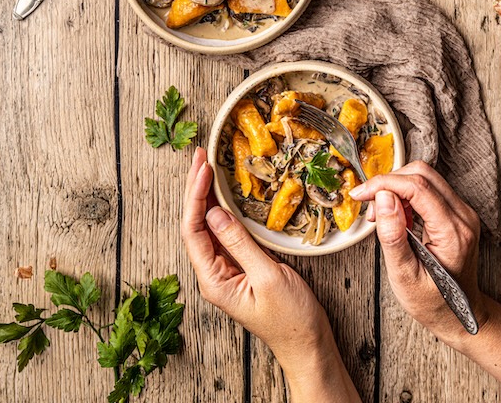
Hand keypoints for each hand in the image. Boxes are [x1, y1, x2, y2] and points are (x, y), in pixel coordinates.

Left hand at [182, 148, 361, 402]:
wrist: (307, 345)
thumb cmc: (291, 318)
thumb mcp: (268, 277)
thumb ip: (239, 244)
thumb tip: (213, 212)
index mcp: (213, 280)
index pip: (192, 231)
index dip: (195, 196)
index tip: (203, 168)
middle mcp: (212, 274)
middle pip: (194, 224)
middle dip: (195, 188)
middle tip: (198, 155)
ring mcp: (224, 269)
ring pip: (206, 225)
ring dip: (204, 194)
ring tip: (204, 165)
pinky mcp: (238, 266)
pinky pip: (222, 231)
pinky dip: (219, 207)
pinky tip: (220, 192)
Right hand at [350, 160, 487, 340]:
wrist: (460, 316)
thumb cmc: (433, 303)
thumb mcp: (405, 276)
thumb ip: (393, 236)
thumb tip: (382, 198)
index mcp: (453, 232)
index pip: (417, 187)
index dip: (384, 184)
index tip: (360, 195)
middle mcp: (463, 217)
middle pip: (422, 174)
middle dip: (389, 181)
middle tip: (367, 202)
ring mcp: (462, 213)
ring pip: (424, 177)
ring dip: (396, 187)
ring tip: (379, 214)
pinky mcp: (456, 213)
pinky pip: (428, 189)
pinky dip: (405, 194)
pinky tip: (394, 215)